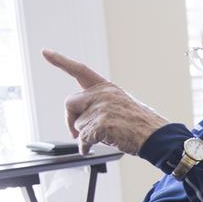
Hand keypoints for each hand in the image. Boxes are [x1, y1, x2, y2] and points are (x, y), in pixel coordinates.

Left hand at [42, 49, 167, 154]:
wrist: (156, 137)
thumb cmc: (141, 125)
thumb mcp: (120, 106)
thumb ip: (99, 106)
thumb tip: (78, 122)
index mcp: (107, 88)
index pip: (80, 70)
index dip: (61, 61)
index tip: (46, 52)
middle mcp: (102, 95)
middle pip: (70, 103)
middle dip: (69, 120)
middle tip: (74, 133)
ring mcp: (101, 109)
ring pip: (77, 125)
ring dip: (85, 136)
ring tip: (103, 139)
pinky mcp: (101, 125)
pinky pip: (82, 139)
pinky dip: (85, 147)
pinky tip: (91, 149)